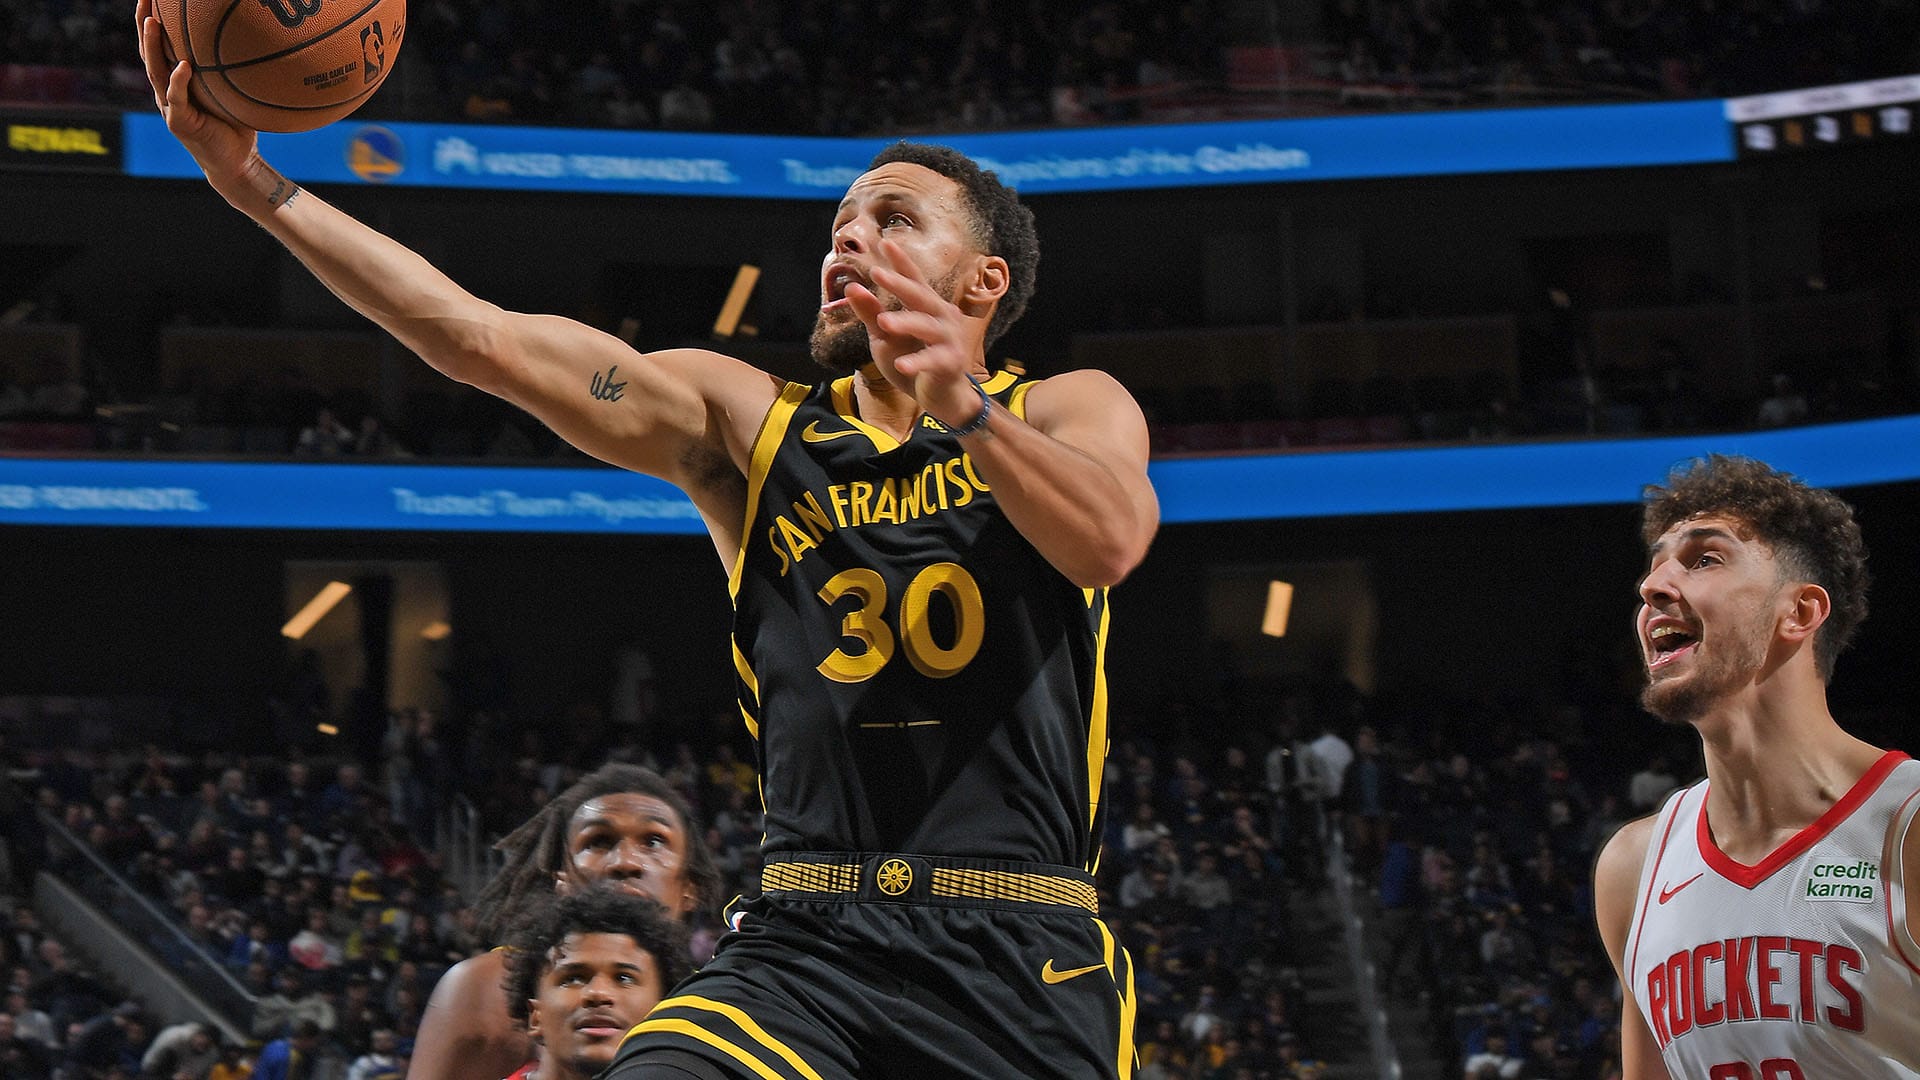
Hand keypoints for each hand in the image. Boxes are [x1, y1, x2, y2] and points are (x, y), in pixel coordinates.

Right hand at [136, 0, 258, 185]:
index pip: (160, 45)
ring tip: (151, 21)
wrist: (236, 162)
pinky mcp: (179, 122)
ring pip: (155, 70)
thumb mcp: (233, 91)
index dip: (153, 20)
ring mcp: (169, 106)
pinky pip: (177, 98)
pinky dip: (179, 81)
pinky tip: (182, 65)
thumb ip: (232, 69)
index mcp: (176, 81)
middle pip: (149, 50)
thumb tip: (254, 37)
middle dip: (144, 22)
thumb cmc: (237, 124)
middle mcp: (167, 90)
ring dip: (152, 45)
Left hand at [843, 238, 989, 426]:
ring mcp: (950, 339)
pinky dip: (917, 362)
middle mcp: (942, 317)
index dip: (901, 262)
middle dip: (899, 284)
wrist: (940, 398)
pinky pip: (932, 360)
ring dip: (905, 322)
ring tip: (883, 322)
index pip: (913, 280)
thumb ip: (870, 314)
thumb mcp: (884, 338)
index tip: (885, 242)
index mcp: (927, 307)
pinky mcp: (951, 363)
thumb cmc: (912, 363)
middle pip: (920, 296)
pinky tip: (900, 365)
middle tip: (877, 274)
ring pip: (926, 326)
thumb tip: (851, 287)